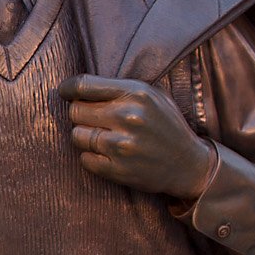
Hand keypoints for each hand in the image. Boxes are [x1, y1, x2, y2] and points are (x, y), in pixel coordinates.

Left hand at [61, 75, 218, 197]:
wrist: (188, 164)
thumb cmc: (166, 125)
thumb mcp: (151, 95)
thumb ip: (118, 89)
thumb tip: (76, 87)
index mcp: (136, 93)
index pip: (83, 85)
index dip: (68, 88)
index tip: (65, 92)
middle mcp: (128, 117)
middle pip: (76, 111)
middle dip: (81, 114)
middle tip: (94, 119)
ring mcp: (122, 146)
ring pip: (77, 135)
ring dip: (85, 136)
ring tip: (103, 137)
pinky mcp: (118, 170)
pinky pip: (84, 159)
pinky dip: (91, 156)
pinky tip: (107, 154)